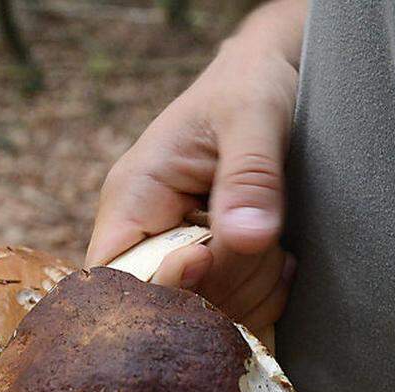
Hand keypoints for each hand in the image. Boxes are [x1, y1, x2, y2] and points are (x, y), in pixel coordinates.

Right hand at [85, 36, 299, 333]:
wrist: (269, 76)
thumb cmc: (250, 85)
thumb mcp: (253, 118)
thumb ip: (249, 177)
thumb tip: (247, 237)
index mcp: (132, 198)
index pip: (112, 276)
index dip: (159, 286)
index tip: (207, 253)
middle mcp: (144, 234)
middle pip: (165, 303)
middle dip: (224, 284)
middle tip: (262, 239)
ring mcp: (177, 254)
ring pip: (202, 314)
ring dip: (250, 289)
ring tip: (276, 243)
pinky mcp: (210, 268)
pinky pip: (231, 312)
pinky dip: (265, 298)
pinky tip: (282, 259)